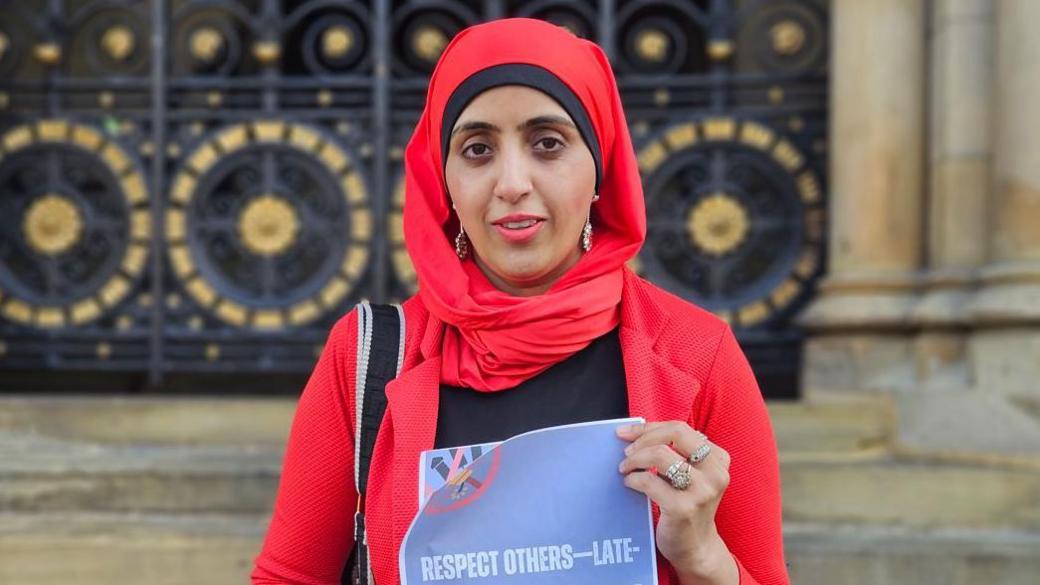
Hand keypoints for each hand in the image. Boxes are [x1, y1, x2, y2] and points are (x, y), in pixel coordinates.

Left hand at [616, 421, 736, 584]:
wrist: (696, 547)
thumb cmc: (686, 504)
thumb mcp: (690, 474)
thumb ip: (674, 451)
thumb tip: (633, 432)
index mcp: (718, 459)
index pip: (680, 428)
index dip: (649, 427)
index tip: (626, 432)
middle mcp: (715, 473)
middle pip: (675, 434)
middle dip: (643, 438)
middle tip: (626, 451)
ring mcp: (701, 491)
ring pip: (660, 455)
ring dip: (635, 459)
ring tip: (625, 468)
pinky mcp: (683, 508)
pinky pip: (649, 481)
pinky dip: (633, 479)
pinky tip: (629, 483)